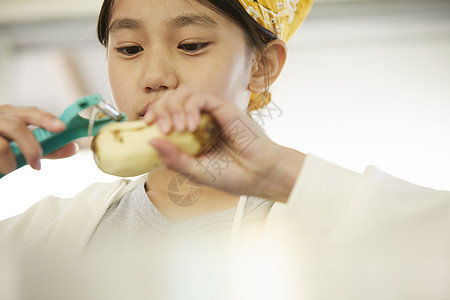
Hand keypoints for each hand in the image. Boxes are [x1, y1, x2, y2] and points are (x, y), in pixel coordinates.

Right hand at [0, 104, 77, 174]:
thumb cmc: (0, 141)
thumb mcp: (21, 141)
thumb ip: (47, 146)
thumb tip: (72, 148)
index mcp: (11, 113)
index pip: (30, 112)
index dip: (46, 119)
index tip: (61, 127)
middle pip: (17, 128)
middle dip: (31, 148)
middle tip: (36, 164)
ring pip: (2, 146)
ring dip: (10, 163)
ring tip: (9, 167)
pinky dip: (1, 165)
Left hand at [143, 85, 304, 202]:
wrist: (261, 175)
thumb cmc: (233, 176)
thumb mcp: (196, 171)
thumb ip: (174, 159)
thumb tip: (150, 141)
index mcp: (191, 134)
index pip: (165, 114)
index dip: (152, 115)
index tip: (146, 126)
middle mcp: (200, 119)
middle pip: (170, 99)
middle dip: (160, 109)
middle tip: (162, 129)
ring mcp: (212, 112)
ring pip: (183, 92)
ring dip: (173, 107)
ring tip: (177, 128)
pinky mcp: (224, 107)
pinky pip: (200, 96)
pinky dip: (190, 106)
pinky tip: (191, 125)